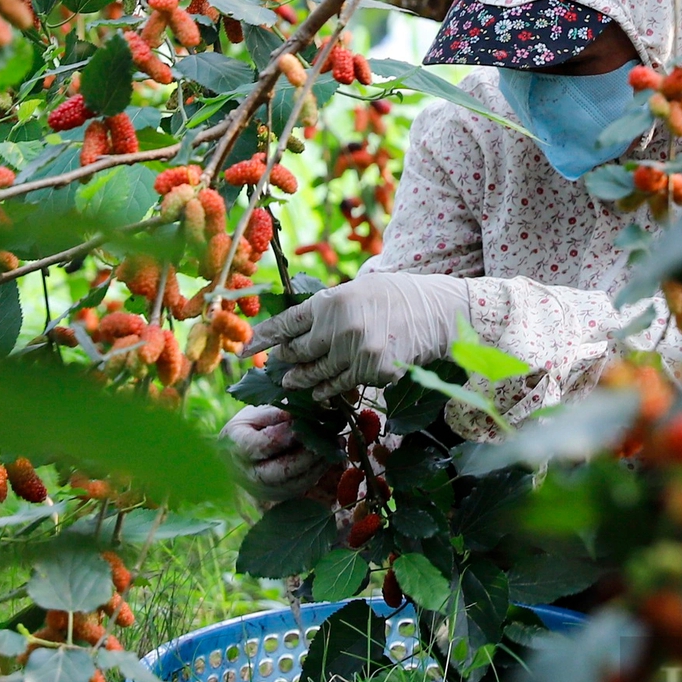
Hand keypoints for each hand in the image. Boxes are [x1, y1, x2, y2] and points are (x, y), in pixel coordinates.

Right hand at [221, 406, 330, 501]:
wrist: (238, 452)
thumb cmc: (249, 426)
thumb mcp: (257, 413)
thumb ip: (278, 414)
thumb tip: (304, 414)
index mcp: (236, 446)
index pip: (261, 445)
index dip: (284, 435)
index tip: (303, 424)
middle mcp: (247, 473)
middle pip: (280, 470)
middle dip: (307, 455)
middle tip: (327, 437)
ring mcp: (262, 489)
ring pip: (294, 482)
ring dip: (318, 464)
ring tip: (335, 444)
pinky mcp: (278, 495)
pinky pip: (301, 487)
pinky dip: (318, 471)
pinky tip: (330, 455)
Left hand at [243, 272, 470, 398]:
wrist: (437, 312)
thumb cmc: (397, 296)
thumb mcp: (358, 289)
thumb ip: (327, 307)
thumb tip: (297, 326)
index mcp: (332, 301)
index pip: (286, 324)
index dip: (262, 338)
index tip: (244, 349)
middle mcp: (340, 327)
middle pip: (296, 352)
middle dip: (283, 360)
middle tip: (277, 363)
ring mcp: (356, 352)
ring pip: (315, 375)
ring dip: (299, 380)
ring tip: (292, 382)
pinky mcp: (373, 372)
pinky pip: (340, 387)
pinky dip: (326, 392)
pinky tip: (319, 392)